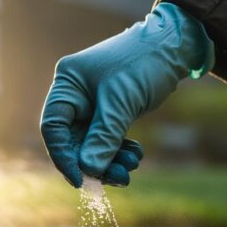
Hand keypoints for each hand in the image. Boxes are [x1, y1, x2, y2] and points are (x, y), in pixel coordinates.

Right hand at [40, 3, 212, 186]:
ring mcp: (91, 104)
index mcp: (67, 84)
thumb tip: (88, 171)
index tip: (81, 180)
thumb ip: (104, 137)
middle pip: (73, 140)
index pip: (53, 127)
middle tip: (118, 178)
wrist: (173, 46)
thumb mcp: (122, 102)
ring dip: (110, 160)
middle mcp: (75, 95)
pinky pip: (107, 139)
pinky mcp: (109, 112)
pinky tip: (135, 156)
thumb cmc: (143, 63)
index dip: (64, 156)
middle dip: (94, 162)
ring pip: (92, 144)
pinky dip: (119, 151)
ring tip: (131, 166)